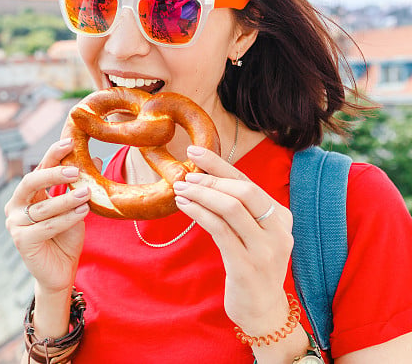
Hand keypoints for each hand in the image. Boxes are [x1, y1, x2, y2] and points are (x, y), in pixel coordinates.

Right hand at [4, 138, 91, 293]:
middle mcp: (15, 206)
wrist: (61, 272)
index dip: (52, 155)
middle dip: (53, 174)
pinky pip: (47, 226)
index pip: (38, 169)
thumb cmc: (66, 238)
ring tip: (87, 192)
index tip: (69, 141)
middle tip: (76, 170)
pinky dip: (67, 218)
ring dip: (67, 199)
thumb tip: (96, 158)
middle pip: (31, 182)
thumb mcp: (75, 207)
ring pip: (43, 207)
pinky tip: (83, 212)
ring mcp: (15, 224)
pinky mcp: (21, 241)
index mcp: (25, 195)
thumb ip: (78, 186)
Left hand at [172, 145, 294, 335]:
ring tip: (180, 189)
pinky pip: (219, 230)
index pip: (248, 182)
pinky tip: (184, 206)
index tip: (195, 151)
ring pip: (230, 208)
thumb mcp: (253, 235)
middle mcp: (279, 231)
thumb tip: (204, 177)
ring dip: (201, 194)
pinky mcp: (246, 266)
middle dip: (210, 178)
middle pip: (243, 191)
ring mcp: (265, 250)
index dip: (220, 164)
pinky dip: (199, 213)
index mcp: (282, 218)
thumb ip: (239, 210)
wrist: (263, 311)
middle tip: (184, 176)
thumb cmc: (252, 266)